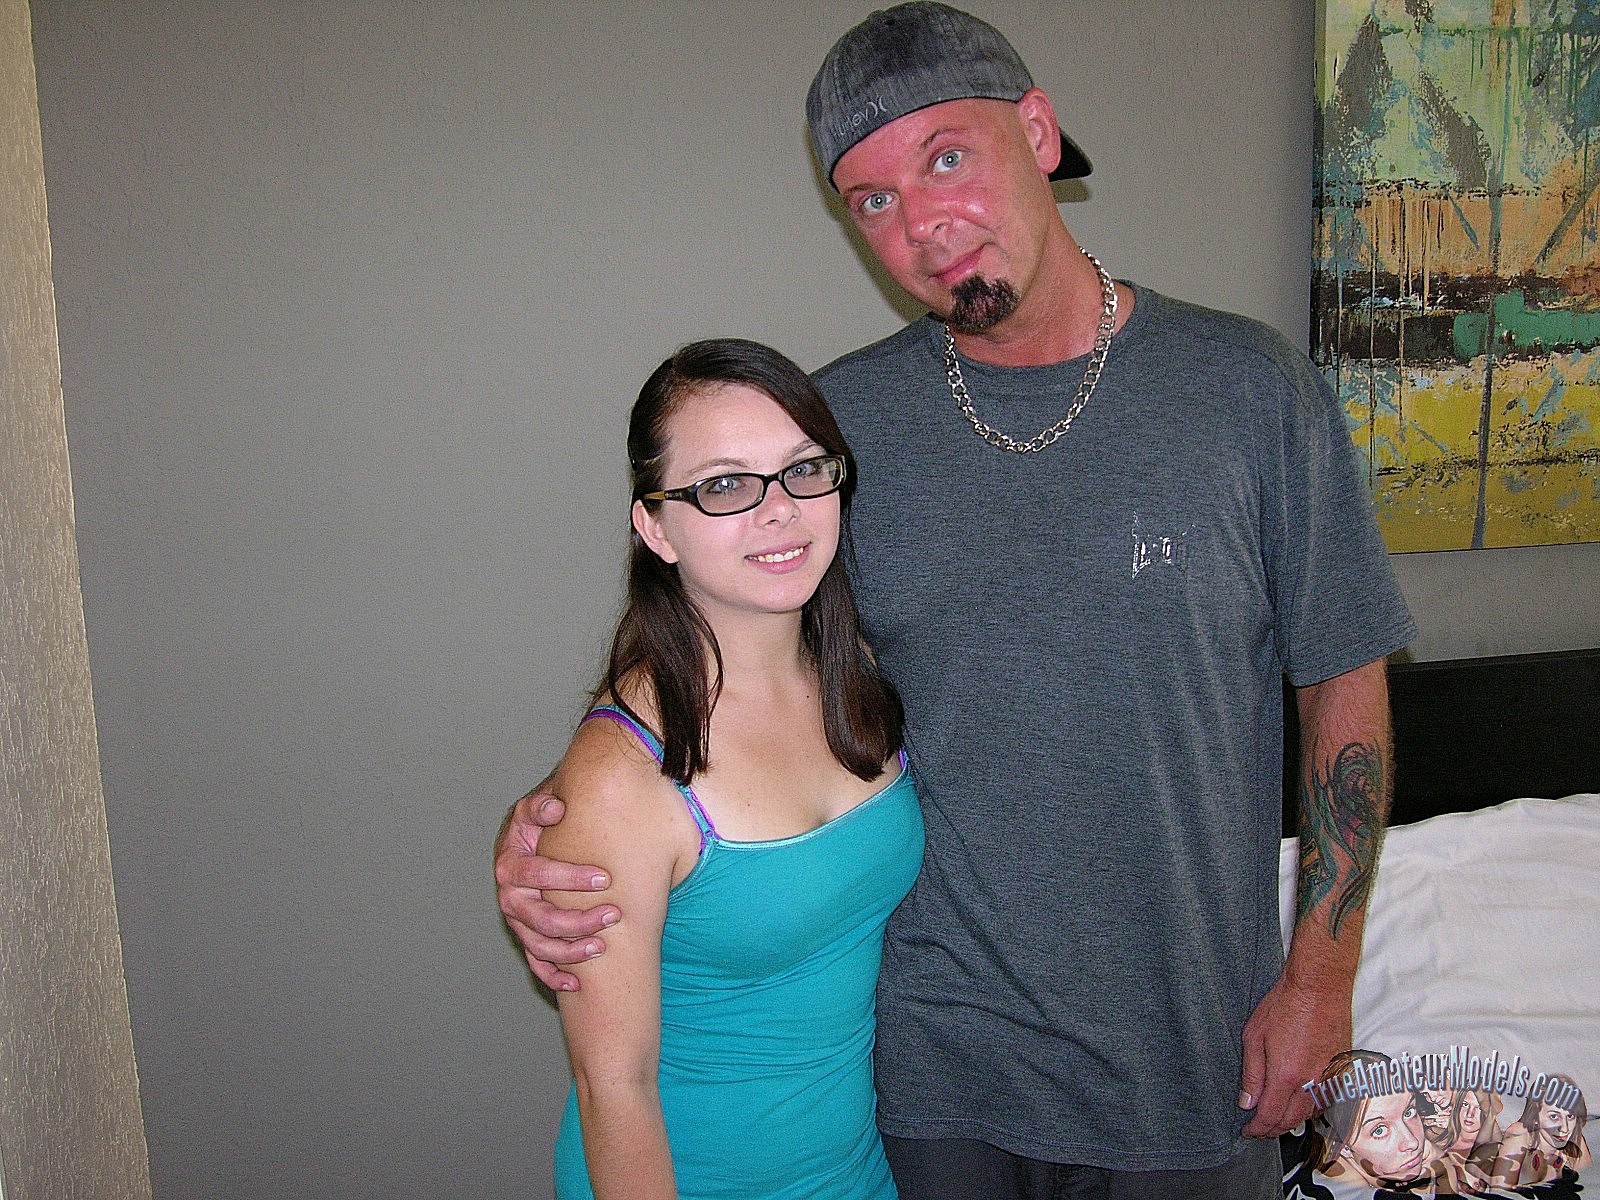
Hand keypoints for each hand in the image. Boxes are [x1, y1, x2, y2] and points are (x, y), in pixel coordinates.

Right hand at [494, 785, 618, 991]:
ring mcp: (517, 920)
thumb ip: (542, 805)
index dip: (569, 878)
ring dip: (569, 952)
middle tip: (613, 915)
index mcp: (510, 863)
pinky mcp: (527, 936)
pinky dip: (553, 976)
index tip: (605, 879)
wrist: (535, 837)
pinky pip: (536, 963)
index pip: (536, 873)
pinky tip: (576, 984)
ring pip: (538, 945)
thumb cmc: (541, 822)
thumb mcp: (537, 806)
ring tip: (601, 947)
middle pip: (537, 917)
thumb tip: (556, 809)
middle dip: (576, 921)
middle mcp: (509, 895)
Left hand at [1238, 971, 1350, 1136]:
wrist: (1320, 987)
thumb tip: (1246, 1102)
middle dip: (1272, 1129)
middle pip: (1291, 1120)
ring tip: (1276, 1118)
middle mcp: (1311, 1083)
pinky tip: (1300, 1103)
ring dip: (1292, 1120)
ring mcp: (1330, 1078)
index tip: (1247, 1131)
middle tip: (1258, 1129)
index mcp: (1286, 1076)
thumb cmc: (1285, 1005)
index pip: (1270, 1116)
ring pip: (1311, 1113)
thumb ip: (1251, 1074)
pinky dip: (1311, 1108)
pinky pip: (1326, 1100)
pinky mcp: (1341, 1070)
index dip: (1257, 1128)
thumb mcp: (1254, 1037)